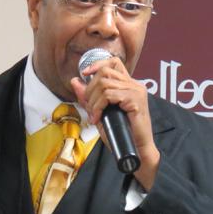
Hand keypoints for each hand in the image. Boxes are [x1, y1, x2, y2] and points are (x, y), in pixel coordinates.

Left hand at [70, 57, 159, 190]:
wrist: (137, 150)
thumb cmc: (122, 134)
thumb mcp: (101, 113)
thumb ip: (89, 97)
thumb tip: (75, 81)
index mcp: (129, 85)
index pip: (114, 62)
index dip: (97, 64)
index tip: (85, 73)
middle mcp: (135, 85)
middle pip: (105, 72)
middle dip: (90, 89)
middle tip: (89, 107)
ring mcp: (137, 91)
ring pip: (105, 84)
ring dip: (93, 100)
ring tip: (94, 114)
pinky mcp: (136, 100)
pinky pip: (109, 95)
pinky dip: (98, 107)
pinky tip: (98, 117)